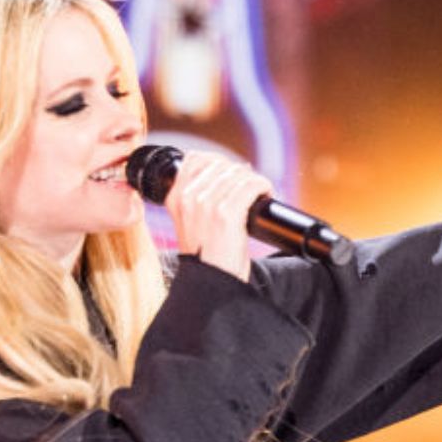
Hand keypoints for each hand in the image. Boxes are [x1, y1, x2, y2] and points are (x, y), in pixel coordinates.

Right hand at [166, 151, 273, 282]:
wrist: (211, 282)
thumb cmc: (207, 256)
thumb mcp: (190, 223)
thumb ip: (195, 199)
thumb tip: (225, 173)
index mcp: (175, 198)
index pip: (195, 159)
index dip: (220, 162)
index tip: (233, 173)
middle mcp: (188, 198)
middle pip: (222, 165)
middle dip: (241, 173)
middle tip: (250, 188)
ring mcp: (207, 205)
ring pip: (239, 173)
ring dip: (255, 181)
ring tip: (259, 193)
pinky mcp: (227, 214)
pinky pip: (251, 185)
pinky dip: (263, 186)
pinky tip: (266, 195)